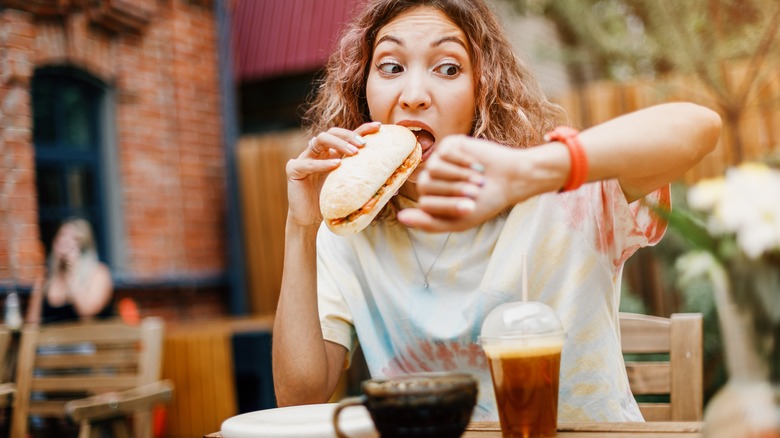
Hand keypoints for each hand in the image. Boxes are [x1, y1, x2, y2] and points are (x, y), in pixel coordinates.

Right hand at [286, 122, 380, 226]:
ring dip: (339, 143)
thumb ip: (365, 184)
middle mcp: (317, 151)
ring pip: (320, 139)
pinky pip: (308, 162)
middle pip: (332, 132)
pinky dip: (323, 164)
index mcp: (330, 153)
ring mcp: (304, 158)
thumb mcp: (350, 190)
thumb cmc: (330, 204)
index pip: (347, 136)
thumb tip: (395, 187)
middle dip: (349, 135)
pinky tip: (336, 165)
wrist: (308, 220)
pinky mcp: (293, 169)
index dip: (362, 129)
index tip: (379, 127)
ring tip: (354, 152)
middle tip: (364, 144)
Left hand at [398, 135, 538, 231]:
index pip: (425, 203)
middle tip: (476, 192)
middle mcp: (430, 179)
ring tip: (479, 179)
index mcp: (430, 200)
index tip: (470, 207)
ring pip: (434, 168)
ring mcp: (438, 160)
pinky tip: (478, 165)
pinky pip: (446, 153)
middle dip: (454, 190)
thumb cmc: (485, 202)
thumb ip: (430, 223)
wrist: (510, 180)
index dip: (448, 205)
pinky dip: (464, 161)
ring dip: (459, 176)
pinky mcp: (449, 145)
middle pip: (426, 184)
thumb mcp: (459, 220)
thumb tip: (401, 218)